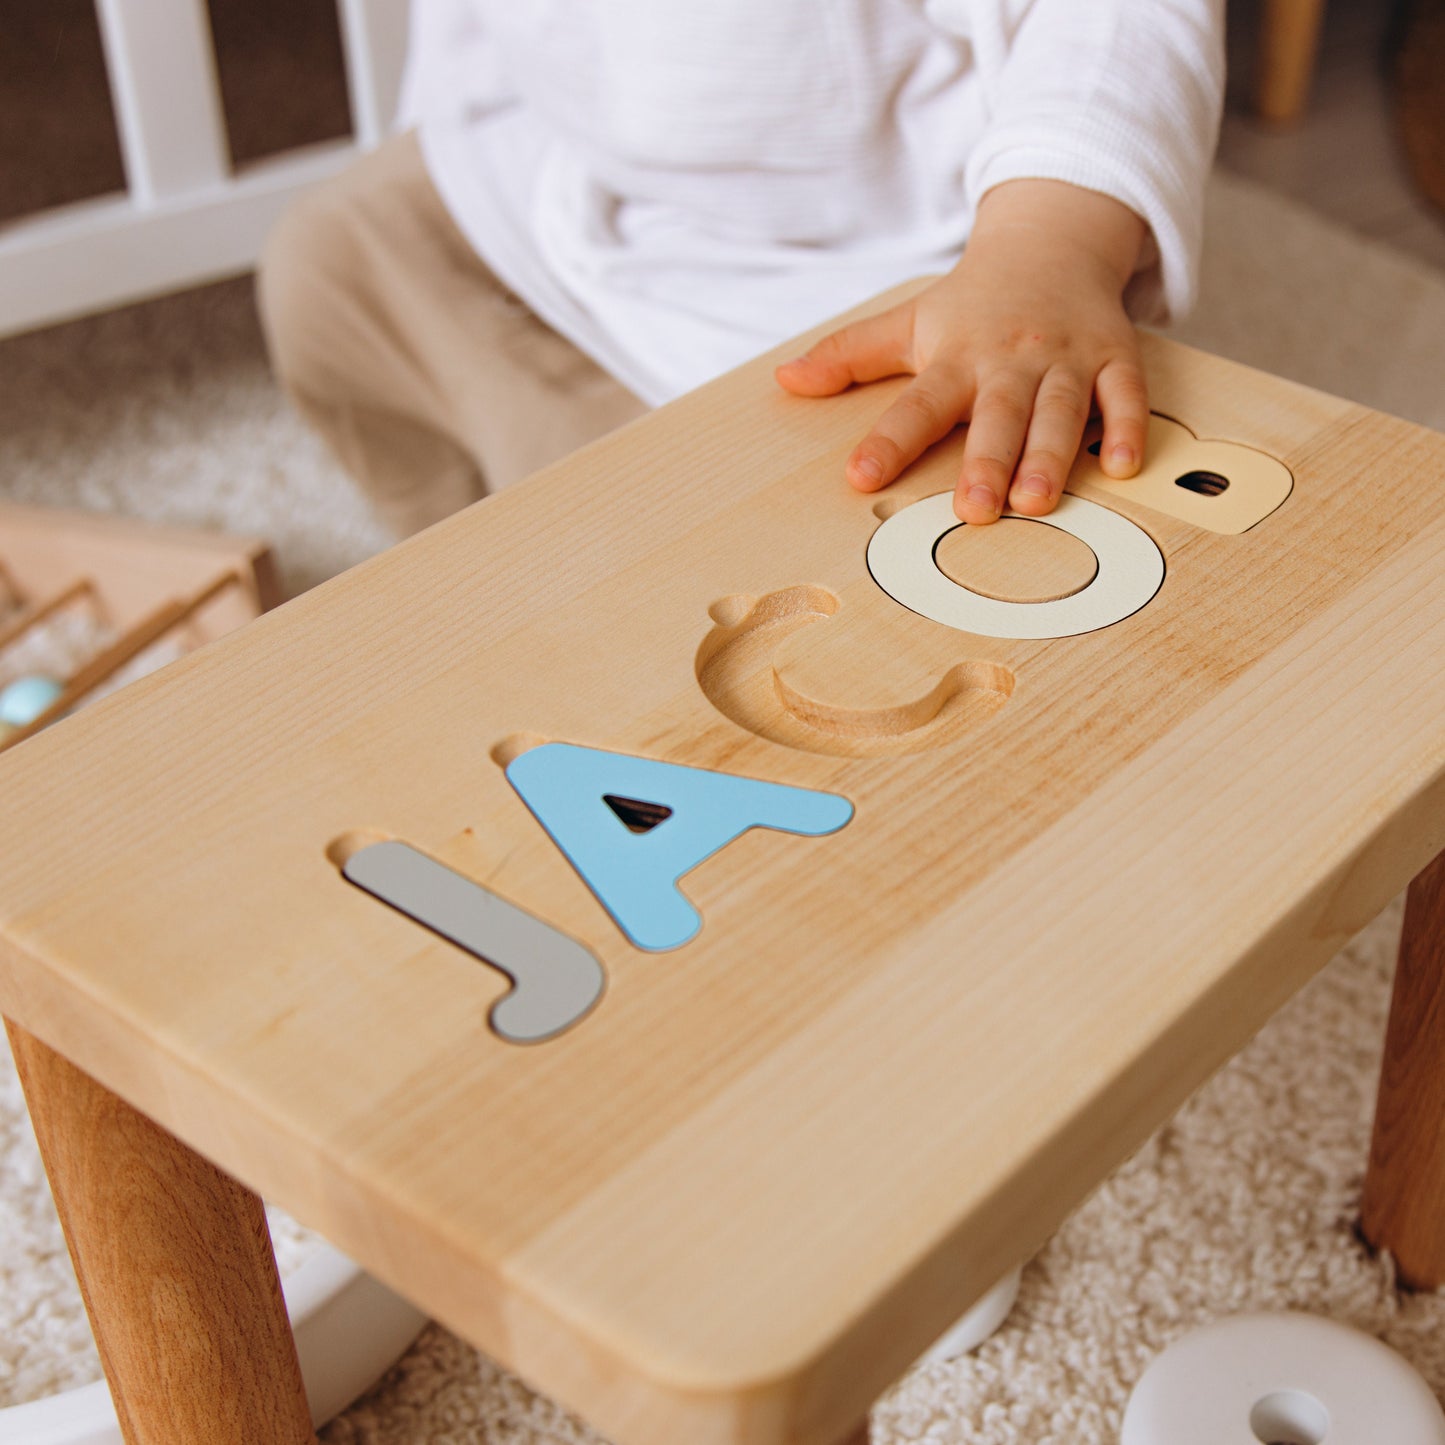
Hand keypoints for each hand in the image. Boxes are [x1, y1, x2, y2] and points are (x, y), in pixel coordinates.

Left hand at [775, 180, 1149, 524]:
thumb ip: (849, 355)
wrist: (1051, 242)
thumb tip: (786, 379)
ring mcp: (1065, 360)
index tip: (861, 477)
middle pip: (996, 415)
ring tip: (1036, 501)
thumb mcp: (908, 321)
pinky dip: (1127, 429)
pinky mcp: (1113, 358)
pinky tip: (1122, 466)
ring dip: (1050, 456)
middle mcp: (1009, 360)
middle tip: (974, 509)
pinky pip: (1125, 396)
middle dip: (986, 461)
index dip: (889, 441)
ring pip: (1060, 411)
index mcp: (955, 356)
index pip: (915, 404)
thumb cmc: (973, 301)